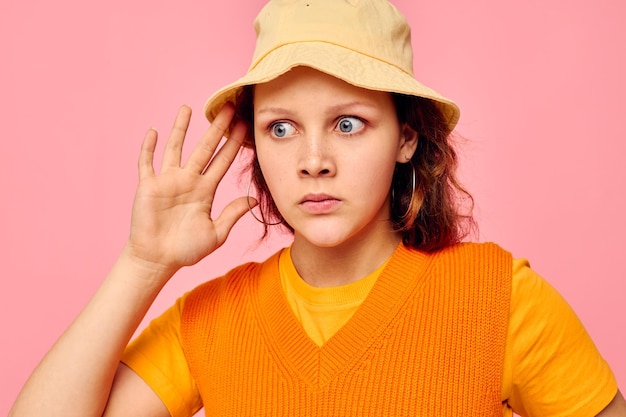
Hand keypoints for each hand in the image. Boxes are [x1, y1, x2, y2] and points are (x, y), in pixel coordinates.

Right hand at [126, 103, 252, 274]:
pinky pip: (147, 162)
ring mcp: (168, 181)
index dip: (234, 144)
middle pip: (205, 148)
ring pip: (175, 147)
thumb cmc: (186, 249)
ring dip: (181, 128)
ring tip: (188, 108)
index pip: (223, 161)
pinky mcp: (148, 186)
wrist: (158, 260)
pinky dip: (148, 147)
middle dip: (217, 128)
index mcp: (205, 190)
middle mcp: (188, 180)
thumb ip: (232, 214)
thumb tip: (253, 200)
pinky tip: (153, 131)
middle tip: (228, 107)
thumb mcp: (216, 233)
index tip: (244, 125)